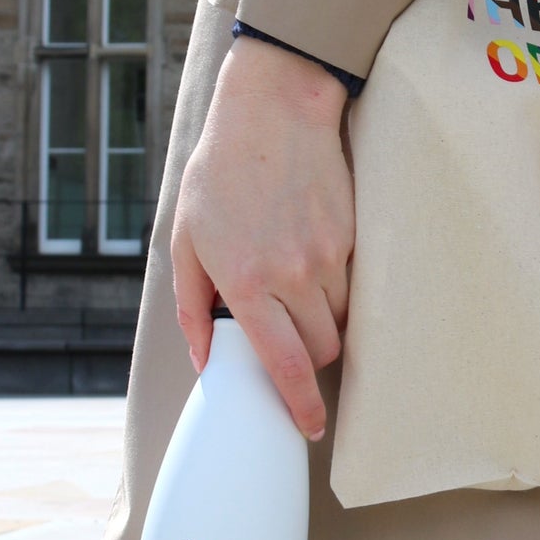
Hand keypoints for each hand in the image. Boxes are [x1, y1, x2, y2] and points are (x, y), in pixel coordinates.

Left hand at [172, 36, 353, 440]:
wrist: (276, 113)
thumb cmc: (221, 173)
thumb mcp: (186, 238)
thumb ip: (193, 305)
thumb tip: (206, 357)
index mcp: (247, 281)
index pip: (285, 364)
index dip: (300, 405)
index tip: (309, 427)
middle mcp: (294, 274)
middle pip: (323, 350)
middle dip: (311, 361)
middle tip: (292, 350)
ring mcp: (330, 255)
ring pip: (344, 320)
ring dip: (326, 325)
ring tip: (300, 300)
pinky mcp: (353, 236)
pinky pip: (354, 285)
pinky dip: (338, 292)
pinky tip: (315, 266)